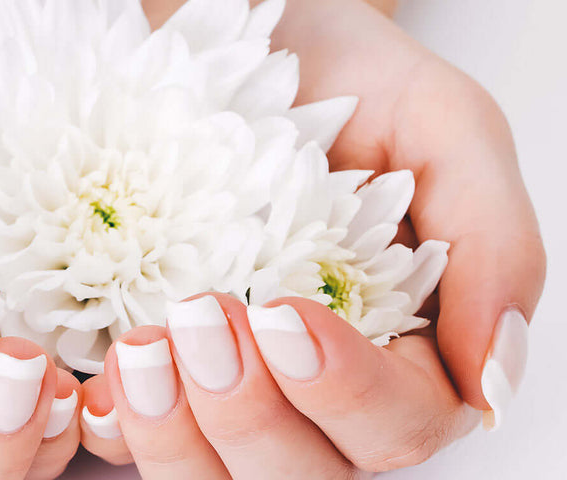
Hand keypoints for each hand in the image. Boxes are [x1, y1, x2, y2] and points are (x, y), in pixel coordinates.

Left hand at [80, 0, 544, 476]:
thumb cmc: (351, 85)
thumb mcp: (446, 132)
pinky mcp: (165, 377)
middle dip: (247, 414)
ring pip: (214, 479)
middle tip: (202, 316)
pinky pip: (133, 443)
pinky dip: (116, 425)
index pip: (398, 424)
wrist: (255, 44)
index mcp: (409, 354)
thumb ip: (493, 248)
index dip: (344, 392)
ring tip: (143, 351)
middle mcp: (323, 395)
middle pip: (302, 473)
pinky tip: (104, 377)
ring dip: (175, 434)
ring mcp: (238, 393)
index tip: (283, 313)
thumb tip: (494, 381)